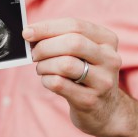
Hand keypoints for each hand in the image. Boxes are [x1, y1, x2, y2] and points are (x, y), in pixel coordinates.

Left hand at [23, 18, 123, 136]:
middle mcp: (110, 59)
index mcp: (108, 40)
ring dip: (44, 65)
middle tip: (33, 54)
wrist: (105, 110)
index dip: (47, 27)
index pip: (75, 25)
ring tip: (41, 68)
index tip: (27, 32)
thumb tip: (30, 33)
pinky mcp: (90, 100)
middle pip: (72, 43)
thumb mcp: (83, 53)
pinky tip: (47, 80)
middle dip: (45, 47)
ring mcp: (103, 81)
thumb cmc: (86, 74)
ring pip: (65, 64)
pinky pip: (59, 84)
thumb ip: (62, 39)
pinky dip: (46, 80)